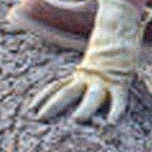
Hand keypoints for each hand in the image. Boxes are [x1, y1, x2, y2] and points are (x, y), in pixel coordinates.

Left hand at [30, 0, 150, 124]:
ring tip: (78, 119)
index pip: (56, 86)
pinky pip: (119, 99)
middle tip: (40, 118)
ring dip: (85, 108)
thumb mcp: (91, 59)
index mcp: (80, 74)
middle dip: (53, 105)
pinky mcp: (121, 82)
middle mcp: (88, 78)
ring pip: (92, 97)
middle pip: (66, 93)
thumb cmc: (108, 46)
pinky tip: (112, 123)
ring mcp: (104, 81)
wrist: (120, 28)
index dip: (43, 96)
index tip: (31, 108)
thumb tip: (70, 75)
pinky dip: (116, 111)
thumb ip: (83, 70)